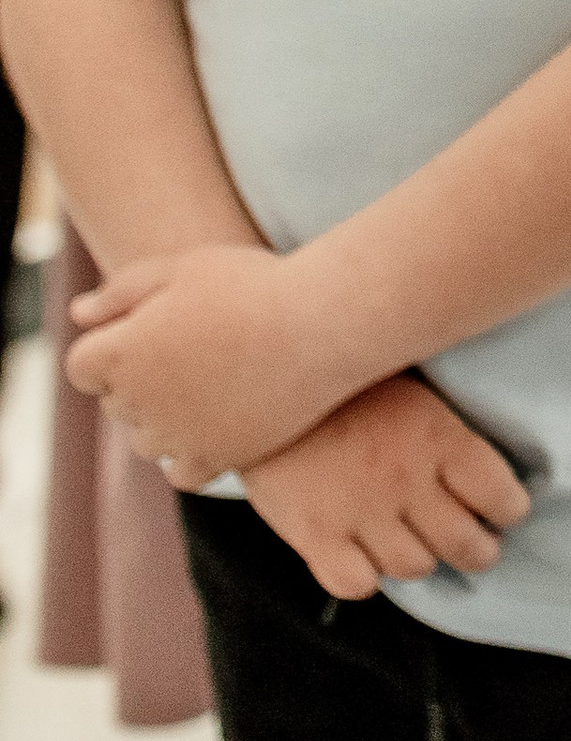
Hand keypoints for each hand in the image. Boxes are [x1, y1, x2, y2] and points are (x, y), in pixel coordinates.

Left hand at [67, 247, 356, 479]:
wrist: (320, 325)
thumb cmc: (252, 284)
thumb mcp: (183, 267)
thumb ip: (122, 290)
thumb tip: (80, 314)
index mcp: (121, 351)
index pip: (81, 366)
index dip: (109, 346)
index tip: (149, 329)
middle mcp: (139, 401)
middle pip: (116, 402)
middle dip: (139, 379)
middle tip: (194, 346)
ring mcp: (177, 435)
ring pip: (145, 441)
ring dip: (162, 418)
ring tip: (209, 382)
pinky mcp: (217, 458)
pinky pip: (181, 473)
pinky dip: (187, 456)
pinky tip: (214, 425)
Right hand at [243, 376, 530, 599]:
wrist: (264, 378)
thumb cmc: (347, 382)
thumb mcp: (414, 388)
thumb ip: (448, 432)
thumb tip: (491, 469)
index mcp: (440, 437)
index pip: (502, 497)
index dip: (507, 510)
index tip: (501, 509)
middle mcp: (408, 480)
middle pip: (467, 545)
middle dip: (478, 549)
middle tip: (473, 544)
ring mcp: (361, 511)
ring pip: (415, 567)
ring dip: (421, 560)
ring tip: (415, 543)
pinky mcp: (316, 534)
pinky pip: (358, 584)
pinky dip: (366, 577)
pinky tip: (363, 555)